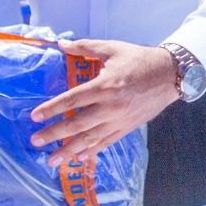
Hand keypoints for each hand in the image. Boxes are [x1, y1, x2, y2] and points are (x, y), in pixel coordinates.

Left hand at [29, 39, 179, 167]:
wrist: (170, 75)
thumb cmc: (139, 59)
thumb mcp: (111, 48)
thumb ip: (85, 47)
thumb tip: (61, 45)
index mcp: (104, 85)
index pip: (72, 99)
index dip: (52, 109)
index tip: (35, 117)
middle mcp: (110, 106)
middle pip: (77, 124)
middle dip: (54, 134)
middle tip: (36, 142)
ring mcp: (119, 120)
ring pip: (90, 139)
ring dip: (69, 151)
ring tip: (52, 160)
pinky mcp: (127, 128)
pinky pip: (106, 142)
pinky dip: (91, 151)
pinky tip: (78, 158)